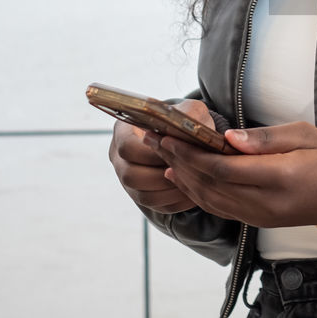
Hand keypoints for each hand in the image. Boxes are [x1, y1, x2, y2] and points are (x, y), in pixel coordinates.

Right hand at [108, 99, 208, 213]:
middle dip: (160, 176)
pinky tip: (195, 194)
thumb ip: (189, 114)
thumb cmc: (183, 121)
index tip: (174, 152)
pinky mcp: (144, 195)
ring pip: (144, 196)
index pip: (127, 148)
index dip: (150, 153)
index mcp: (124, 132)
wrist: (185, 137)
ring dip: (170, 192)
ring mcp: (129, 180)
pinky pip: (157, 206)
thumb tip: (187, 129)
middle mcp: (120, 159)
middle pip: (130, 176)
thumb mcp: (188, 110)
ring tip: (193, 185)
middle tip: (186, 172)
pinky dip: (177, 202)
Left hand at [155, 121, 316, 227]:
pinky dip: (196, 193)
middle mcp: (263, 202)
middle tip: (155, 139)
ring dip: (182, 178)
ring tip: (163, 155)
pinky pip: (219, 208)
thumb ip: (264, 138)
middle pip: (208, 184)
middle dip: (178, 161)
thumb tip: (227, 137)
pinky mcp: (257, 221)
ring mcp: (259, 216)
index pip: (221, 167)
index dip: (191, 152)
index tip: (170, 133)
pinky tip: (182, 178)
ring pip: (209, 199)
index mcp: (277, 177)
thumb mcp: (304, 134)